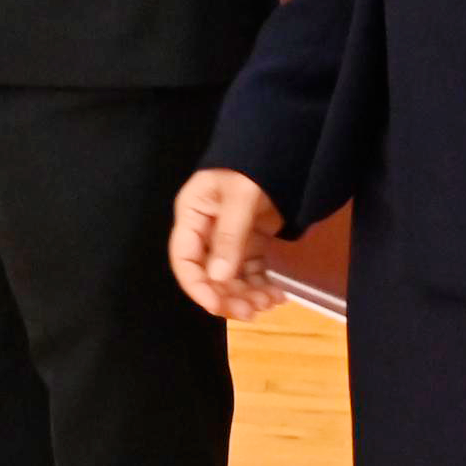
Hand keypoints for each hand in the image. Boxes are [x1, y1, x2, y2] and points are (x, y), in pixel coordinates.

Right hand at [166, 168, 285, 320]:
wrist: (281, 153)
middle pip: (208, 274)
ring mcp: (227, 239)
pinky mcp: (248, 242)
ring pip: (230, 277)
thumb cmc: (253, 169)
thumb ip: (230, 236)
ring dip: (247, 294)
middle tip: (252, 311)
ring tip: (270, 302)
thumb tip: (219, 278)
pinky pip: (249, 271)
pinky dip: (261, 286)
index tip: (217, 306)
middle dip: (228, 295)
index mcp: (192, 216)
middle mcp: (205, 231)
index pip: (185, 259)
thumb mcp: (240, 198)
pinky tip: (277, 294)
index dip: (197, 286)